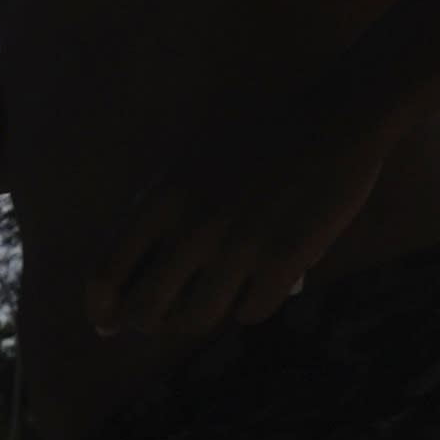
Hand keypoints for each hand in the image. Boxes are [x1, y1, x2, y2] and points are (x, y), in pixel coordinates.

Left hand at [88, 88, 399, 341]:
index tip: (107, 322)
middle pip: (145, 311)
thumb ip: (159, 220)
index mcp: (165, 196)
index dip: (99, 308)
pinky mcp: (285, 260)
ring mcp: (241, 245)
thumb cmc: (263, 142)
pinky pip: (251, 313)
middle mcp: (195, 225)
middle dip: (153, 321)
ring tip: (223, 293)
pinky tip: (266, 281)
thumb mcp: (194, 166)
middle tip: (170, 314)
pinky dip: (254, 304)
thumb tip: (126, 294)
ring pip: (196, 319)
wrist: (339, 117)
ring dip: (205, 314)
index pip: (103, 274)